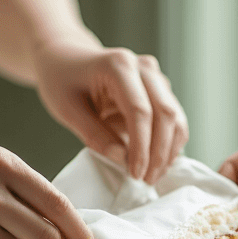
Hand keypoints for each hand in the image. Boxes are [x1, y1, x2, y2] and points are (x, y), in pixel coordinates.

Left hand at [33, 35, 188, 183]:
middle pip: (166, 114)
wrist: (67, 57)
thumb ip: (94, 134)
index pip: (140, 111)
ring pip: (176, 118)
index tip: (135, 174)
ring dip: (168, 152)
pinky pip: (174, 119)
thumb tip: (122, 159)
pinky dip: (169, 144)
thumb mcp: (66, 109)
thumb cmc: (61, 80)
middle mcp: (144, 67)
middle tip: (146, 181)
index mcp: (118, 65)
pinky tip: (155, 163)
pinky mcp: (161, 89)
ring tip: (151, 176)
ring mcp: (155, 76)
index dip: (142, 147)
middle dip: (159, 153)